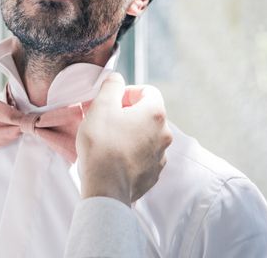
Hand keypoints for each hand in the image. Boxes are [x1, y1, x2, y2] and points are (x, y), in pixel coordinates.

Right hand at [76, 73, 171, 205]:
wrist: (106, 187)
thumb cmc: (102, 144)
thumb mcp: (101, 106)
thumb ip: (111, 86)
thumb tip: (116, 79)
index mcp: (155, 113)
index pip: (148, 90)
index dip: (128, 92)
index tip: (112, 101)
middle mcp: (164, 134)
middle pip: (148, 113)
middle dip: (127, 113)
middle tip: (106, 119)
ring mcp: (161, 156)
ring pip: (146, 135)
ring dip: (130, 133)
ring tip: (108, 140)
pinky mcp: (153, 174)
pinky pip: (143, 155)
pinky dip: (131, 152)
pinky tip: (113, 157)